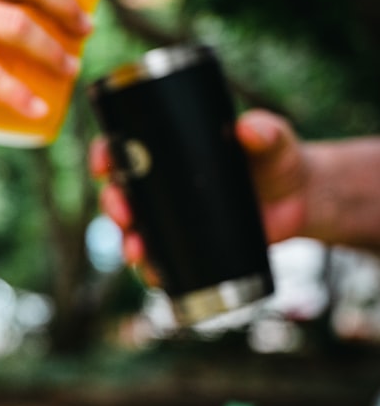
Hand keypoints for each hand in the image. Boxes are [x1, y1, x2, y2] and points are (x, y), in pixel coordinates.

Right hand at [89, 109, 309, 281]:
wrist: (302, 200)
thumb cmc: (279, 160)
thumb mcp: (273, 140)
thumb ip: (265, 131)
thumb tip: (248, 129)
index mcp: (167, 153)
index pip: (122, 150)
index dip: (104, 156)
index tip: (103, 164)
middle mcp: (162, 187)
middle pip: (121, 195)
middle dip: (112, 206)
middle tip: (123, 213)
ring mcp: (173, 219)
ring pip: (135, 232)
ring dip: (126, 242)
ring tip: (135, 251)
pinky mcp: (190, 246)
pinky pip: (162, 261)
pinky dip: (153, 271)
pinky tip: (154, 276)